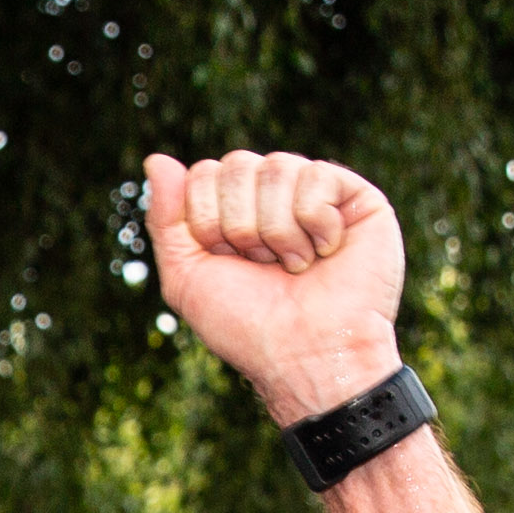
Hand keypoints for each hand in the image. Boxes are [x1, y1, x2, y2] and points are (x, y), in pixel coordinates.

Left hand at [141, 149, 409, 418]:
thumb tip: (156, 158)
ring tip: (296, 266)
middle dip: (240, 225)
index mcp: (235, 210)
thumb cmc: (247, 326)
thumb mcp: (186, 276)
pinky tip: (326, 252)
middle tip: (263, 266)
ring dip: (277, 230)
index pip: (205, 173)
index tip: (228, 261)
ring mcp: (317, 195)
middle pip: (237, 164)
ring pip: (277, 167)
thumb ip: (166, 218)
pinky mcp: (357, 200)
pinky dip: (315, 222)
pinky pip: (317, 175)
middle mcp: (275, 197)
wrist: (304, 355)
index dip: (207, 220)